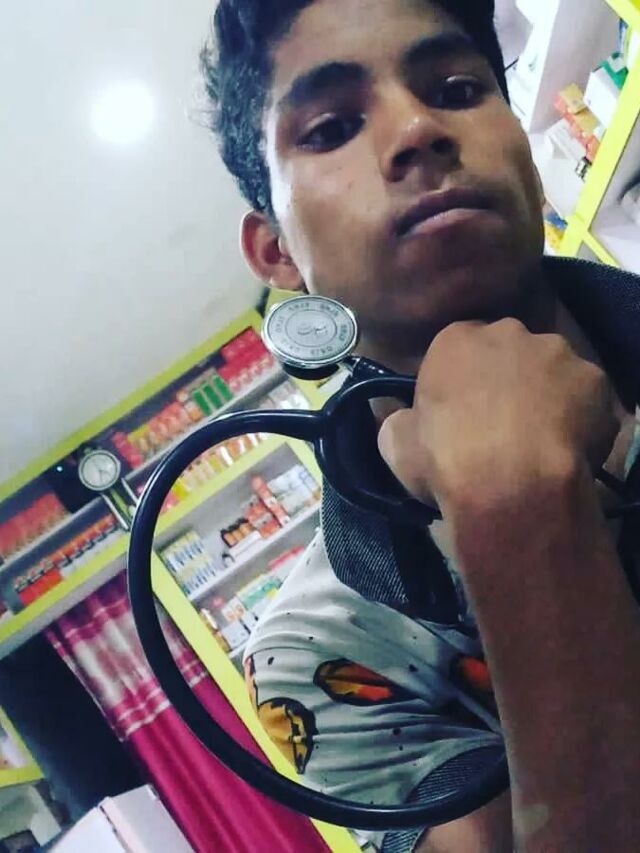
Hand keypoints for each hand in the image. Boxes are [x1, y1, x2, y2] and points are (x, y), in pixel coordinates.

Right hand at [378, 319, 619, 515]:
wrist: (511, 486)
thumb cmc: (446, 460)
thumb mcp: (396, 444)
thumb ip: (399, 420)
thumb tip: (399, 418)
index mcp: (455, 340)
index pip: (458, 348)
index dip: (461, 380)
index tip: (461, 412)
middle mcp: (509, 332)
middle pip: (508, 351)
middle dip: (506, 378)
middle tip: (502, 423)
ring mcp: (557, 353)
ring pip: (551, 368)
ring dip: (545, 393)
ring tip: (540, 437)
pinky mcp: (595, 380)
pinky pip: (587, 396)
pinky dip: (581, 415)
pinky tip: (569, 446)